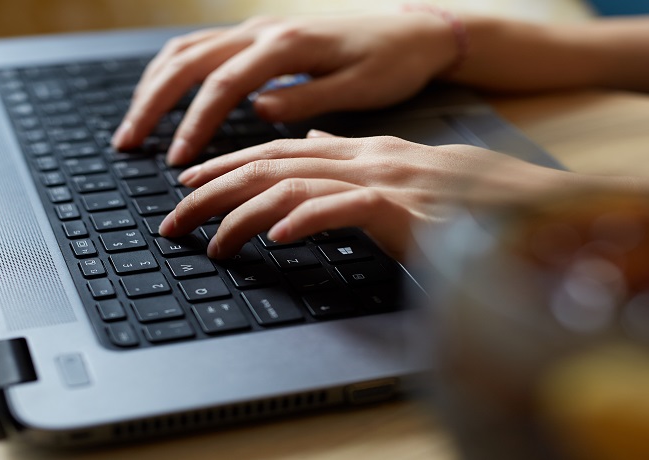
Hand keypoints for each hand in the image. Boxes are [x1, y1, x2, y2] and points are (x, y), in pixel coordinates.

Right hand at [112, 13, 459, 164]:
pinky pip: (200, 49)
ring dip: (153, 86)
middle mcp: (262, 31)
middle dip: (152, 103)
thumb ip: (306, 99)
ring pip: (186, 50)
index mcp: (286, 45)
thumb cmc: (393, 62)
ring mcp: (256, 30)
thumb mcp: (361, 88)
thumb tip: (258, 111)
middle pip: (187, 62)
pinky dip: (173, 74)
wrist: (415, 30)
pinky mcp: (258, 37)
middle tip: (127, 143)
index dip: (193, 123)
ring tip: (134, 126)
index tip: (175, 160)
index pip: (222, 85)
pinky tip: (164, 98)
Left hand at [158, 131, 577, 259]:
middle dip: (214, 191)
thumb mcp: (391, 170)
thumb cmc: (448, 194)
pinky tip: (277, 238)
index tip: (188, 183)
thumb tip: (313, 145)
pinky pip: (341, 210)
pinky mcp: (399, 209)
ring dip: (245, 215)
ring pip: (293, 187)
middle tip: (176, 219)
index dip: (226, 165)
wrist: (510, 201)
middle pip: (269, 166)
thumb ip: (348, 157)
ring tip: (213, 242)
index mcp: (353, 150)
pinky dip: (305, 220)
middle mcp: (358, 157)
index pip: (275, 152)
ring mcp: (378, 180)